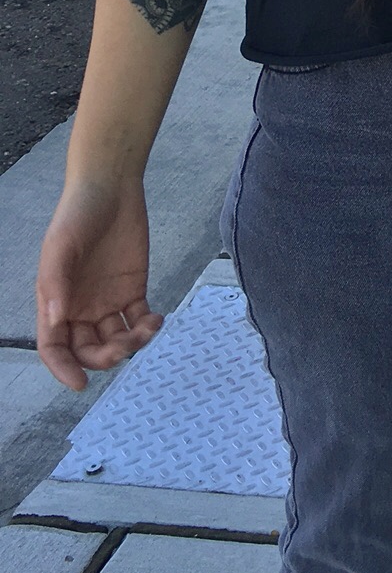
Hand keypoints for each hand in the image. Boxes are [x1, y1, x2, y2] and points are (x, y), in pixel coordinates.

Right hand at [36, 178, 161, 389]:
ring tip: (147, 330)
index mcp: (55, 303)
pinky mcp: (133, 290)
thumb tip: (57, 321)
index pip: (54, 348)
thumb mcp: (60, 247)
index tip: (79, 384)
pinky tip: (157, 320)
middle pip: (88, 350)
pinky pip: (139, 320)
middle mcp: (80, 309)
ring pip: (116, 339)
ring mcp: (108, 301)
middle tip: (123, 348)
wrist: (111, 188)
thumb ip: (56, 284)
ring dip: (130, 345)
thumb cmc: (77, 215)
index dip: (63, 369)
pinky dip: (148, 327)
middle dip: (103, 357)